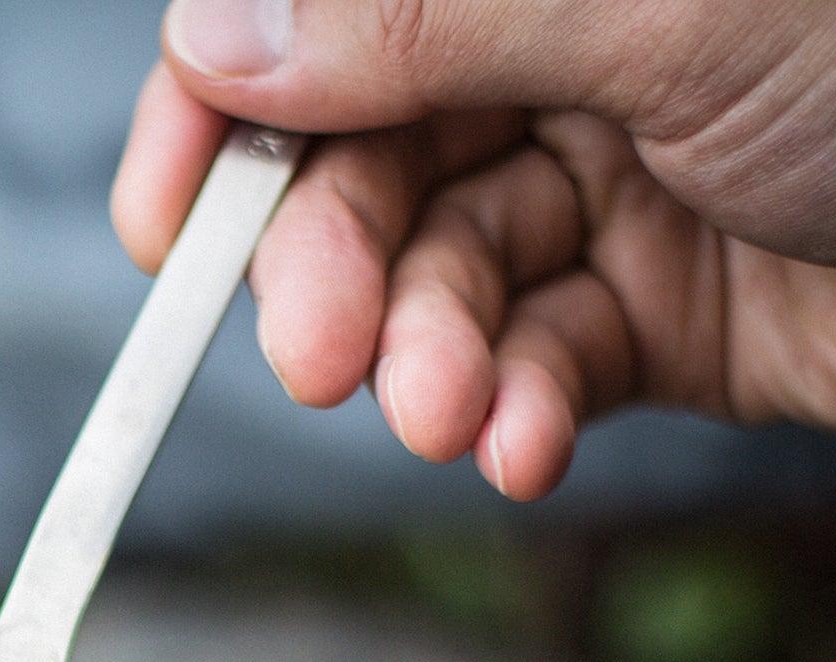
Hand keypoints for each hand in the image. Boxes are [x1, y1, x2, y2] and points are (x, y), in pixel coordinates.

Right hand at [110, 0, 835, 497]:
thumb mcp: (667, 8)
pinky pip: (535, 359)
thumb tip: (220, 36)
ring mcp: (615, 172)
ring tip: (442, 413)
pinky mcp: (660, 304)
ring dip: (423, 358)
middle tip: (316, 358)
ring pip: (444, 275)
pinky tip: (522, 444)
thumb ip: (430, 20)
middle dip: (331, 266)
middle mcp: (567, 41)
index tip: (168, 227)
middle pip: (370, 158)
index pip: (327, 10)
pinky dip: (513, 409)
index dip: (227, 108)